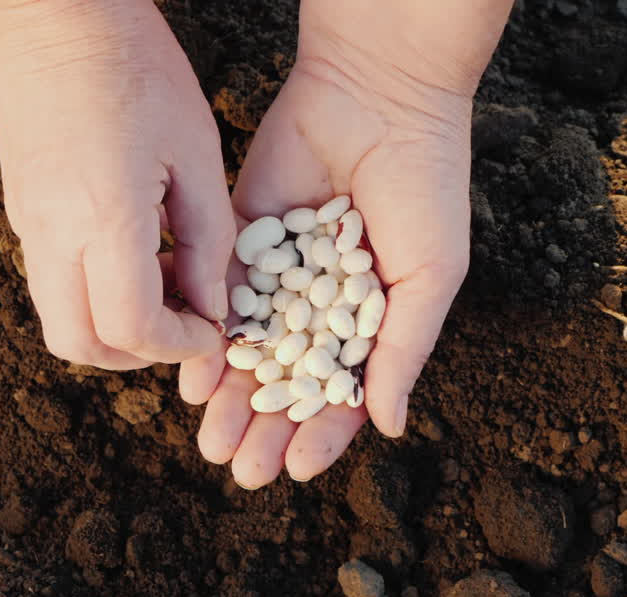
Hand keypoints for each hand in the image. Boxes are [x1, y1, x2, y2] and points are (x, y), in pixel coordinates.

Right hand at [0, 0, 232, 368]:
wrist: (54, 16)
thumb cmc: (138, 69)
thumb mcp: (198, 150)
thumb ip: (210, 239)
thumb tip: (213, 308)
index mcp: (104, 217)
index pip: (132, 328)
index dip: (178, 346)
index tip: (212, 330)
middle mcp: (52, 233)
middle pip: (81, 346)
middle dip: (137, 355)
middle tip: (181, 327)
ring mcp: (26, 225)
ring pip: (58, 321)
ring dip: (110, 329)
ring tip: (162, 287)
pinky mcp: (18, 212)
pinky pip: (50, 283)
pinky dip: (91, 296)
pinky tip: (132, 255)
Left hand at [180, 0, 511, 487]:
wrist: (377, 96)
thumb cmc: (424, 185)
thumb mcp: (430, 275)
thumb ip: (404, 350)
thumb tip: (391, 428)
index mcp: (372, 317)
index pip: (342, 391)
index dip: (320, 434)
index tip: (296, 470)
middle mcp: (322, 303)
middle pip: (289, 381)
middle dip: (265, 428)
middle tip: (242, 471)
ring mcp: (281, 275)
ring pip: (251, 352)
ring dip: (232, 401)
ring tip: (213, 442)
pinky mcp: (243, 241)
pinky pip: (224, 303)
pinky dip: (210, 343)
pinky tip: (196, 382)